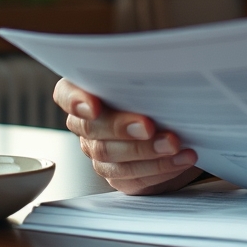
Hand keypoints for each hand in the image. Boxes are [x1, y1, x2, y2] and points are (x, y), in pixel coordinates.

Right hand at [53, 78, 203, 194]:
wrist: (180, 129)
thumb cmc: (161, 97)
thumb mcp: (153, 81)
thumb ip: (144, 77)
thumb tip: (162, 69)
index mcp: (89, 94)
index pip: (66, 93)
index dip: (75, 100)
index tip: (93, 105)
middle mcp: (89, 125)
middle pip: (92, 128)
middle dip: (121, 128)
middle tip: (148, 126)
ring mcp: (101, 152)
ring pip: (112, 156)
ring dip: (147, 151)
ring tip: (173, 144)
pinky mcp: (119, 175)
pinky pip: (132, 177)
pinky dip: (160, 168)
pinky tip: (181, 159)